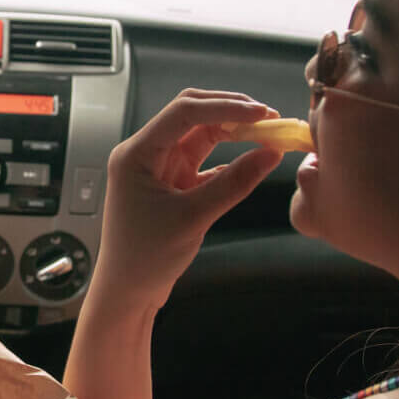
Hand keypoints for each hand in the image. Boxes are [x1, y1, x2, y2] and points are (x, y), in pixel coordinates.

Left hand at [94, 90, 283, 310]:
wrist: (127, 291)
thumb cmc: (145, 258)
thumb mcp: (193, 218)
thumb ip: (233, 183)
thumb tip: (271, 153)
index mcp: (136, 153)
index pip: (184, 111)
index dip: (225, 106)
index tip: (262, 113)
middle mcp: (145, 153)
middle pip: (192, 114)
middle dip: (231, 111)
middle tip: (270, 119)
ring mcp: (160, 168)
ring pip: (201, 135)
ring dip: (233, 132)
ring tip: (268, 134)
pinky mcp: (173, 184)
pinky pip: (205, 160)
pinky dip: (229, 158)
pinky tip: (252, 159)